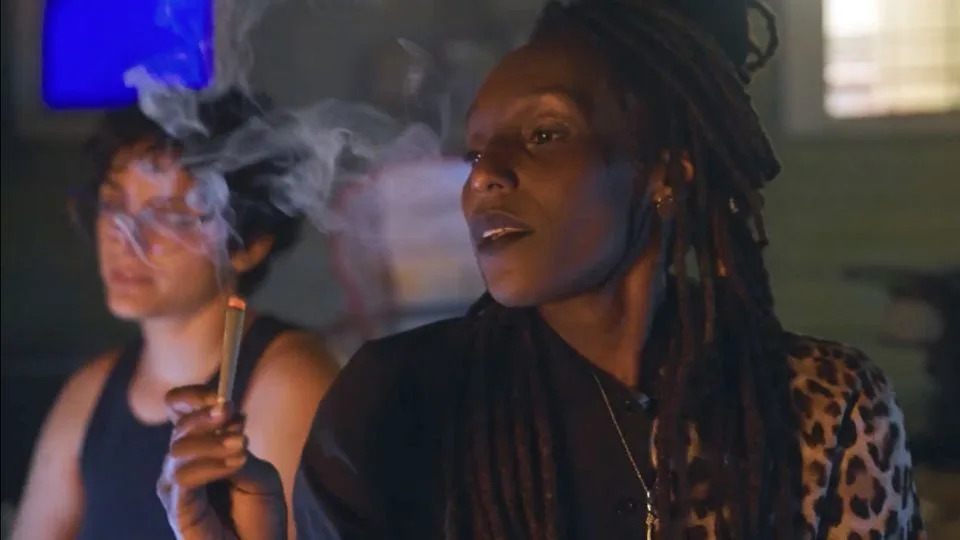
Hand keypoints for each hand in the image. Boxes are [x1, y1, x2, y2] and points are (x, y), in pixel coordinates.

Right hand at [157, 386, 285, 539]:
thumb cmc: (260, 515)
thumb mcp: (259, 473)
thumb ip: (239, 447)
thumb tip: (226, 423)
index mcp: (200, 449)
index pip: (180, 412)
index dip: (193, 397)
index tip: (221, 397)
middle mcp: (182, 464)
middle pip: (179, 426)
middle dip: (206, 416)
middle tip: (236, 420)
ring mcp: (176, 487)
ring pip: (178, 448)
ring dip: (212, 443)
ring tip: (241, 449)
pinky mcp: (178, 509)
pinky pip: (182, 477)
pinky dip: (210, 465)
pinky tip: (234, 465)